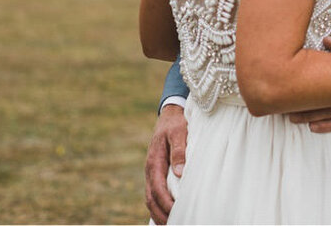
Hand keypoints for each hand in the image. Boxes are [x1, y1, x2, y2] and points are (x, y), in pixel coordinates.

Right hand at [144, 103, 187, 223]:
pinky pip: (155, 193)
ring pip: (151, 198)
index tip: (177, 213)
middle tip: (175, 224)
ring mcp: (152, 172)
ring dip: (159, 213)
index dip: (166, 203)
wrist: (170, 115)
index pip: (158, 188)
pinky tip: (168, 214)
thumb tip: (180, 172)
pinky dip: (159, 206)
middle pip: (151, 198)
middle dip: (161, 214)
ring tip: (171, 224)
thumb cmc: (176, 123)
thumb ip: (180, 150)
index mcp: (154, 162)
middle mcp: (150, 170)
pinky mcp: (157, 173)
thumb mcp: (179, 132)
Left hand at [288, 35, 330, 132]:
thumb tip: (326, 41)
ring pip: (328, 115)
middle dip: (301, 106)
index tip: (289, 87)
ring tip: (292, 118)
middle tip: (284, 108)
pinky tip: (313, 127)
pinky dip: (326, 126)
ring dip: (309, 117)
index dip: (305, 87)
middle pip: (322, 102)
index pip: (324, 82)